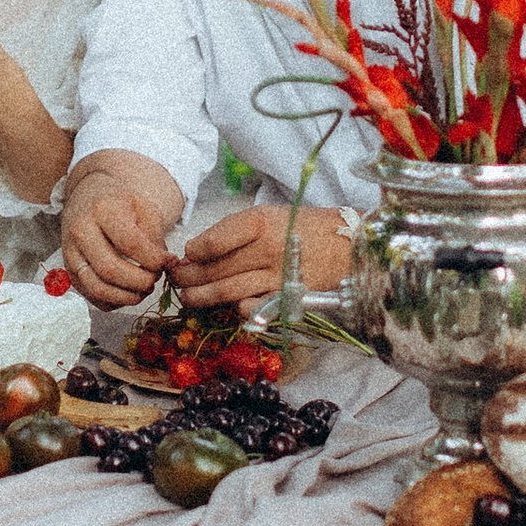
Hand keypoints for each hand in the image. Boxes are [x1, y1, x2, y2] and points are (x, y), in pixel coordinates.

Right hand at [60, 151, 182, 308]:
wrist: (90, 199)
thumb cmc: (120, 204)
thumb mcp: (144, 208)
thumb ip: (156, 236)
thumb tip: (165, 265)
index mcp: (103, 210)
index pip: (130, 243)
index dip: (154, 260)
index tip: (169, 262)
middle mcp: (81, 232)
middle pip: (110, 270)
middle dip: (140, 282)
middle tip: (155, 278)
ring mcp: (71, 254)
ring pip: (98, 288)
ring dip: (127, 296)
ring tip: (144, 289)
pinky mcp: (70, 272)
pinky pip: (92, 297)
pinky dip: (115, 302)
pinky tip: (129, 292)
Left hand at [173, 204, 352, 308]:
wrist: (348, 245)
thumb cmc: (303, 227)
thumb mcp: (269, 215)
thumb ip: (234, 231)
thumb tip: (197, 250)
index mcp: (259, 223)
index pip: (210, 243)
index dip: (192, 252)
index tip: (187, 255)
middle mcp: (265, 249)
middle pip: (212, 270)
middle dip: (187, 278)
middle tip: (177, 280)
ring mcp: (274, 277)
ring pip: (224, 292)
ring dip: (199, 297)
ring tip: (187, 296)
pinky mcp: (284, 298)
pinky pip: (249, 309)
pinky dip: (233, 309)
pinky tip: (224, 306)